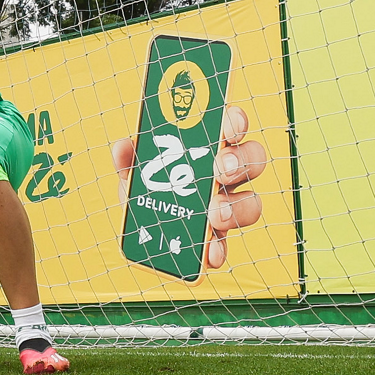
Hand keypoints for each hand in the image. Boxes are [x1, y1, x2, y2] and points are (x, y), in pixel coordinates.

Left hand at [112, 105, 266, 268]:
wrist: (141, 230)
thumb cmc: (148, 186)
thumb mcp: (134, 170)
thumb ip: (129, 159)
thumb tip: (123, 147)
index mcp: (207, 148)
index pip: (231, 126)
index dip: (236, 122)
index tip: (229, 128)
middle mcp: (224, 175)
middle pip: (251, 160)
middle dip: (241, 161)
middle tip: (222, 170)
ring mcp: (226, 207)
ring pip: (250, 202)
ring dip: (236, 207)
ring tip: (216, 214)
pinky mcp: (216, 239)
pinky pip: (226, 244)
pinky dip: (218, 249)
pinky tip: (209, 251)